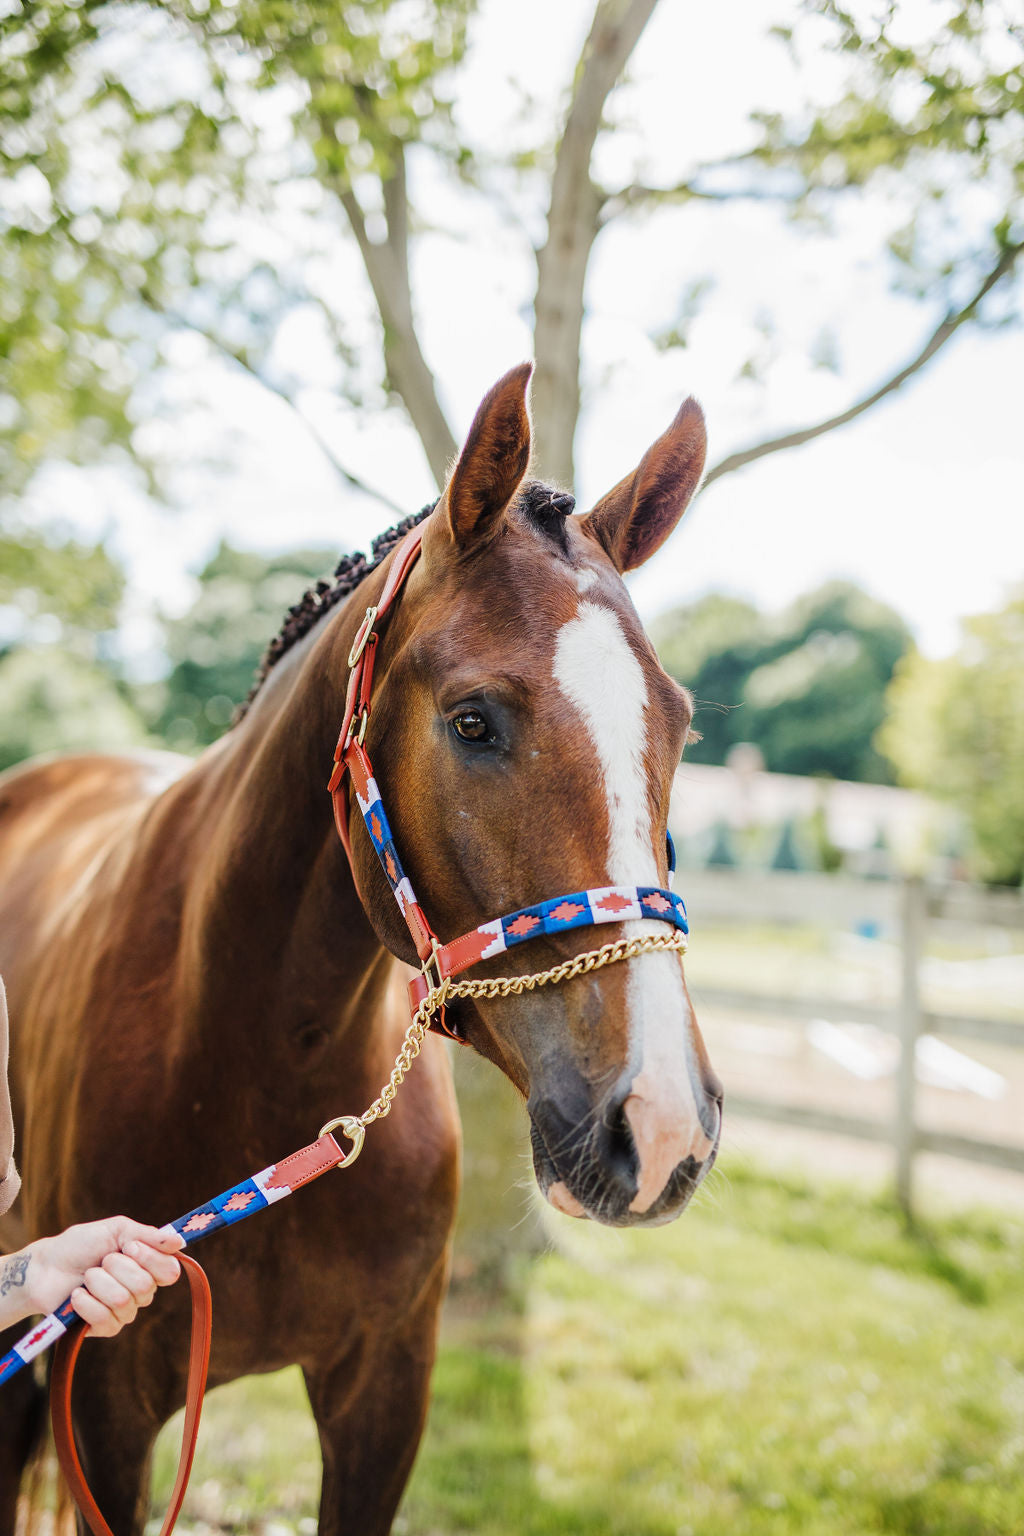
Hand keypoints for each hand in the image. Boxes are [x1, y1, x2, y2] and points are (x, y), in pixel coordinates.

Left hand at [0, 1217, 184, 1334]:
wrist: (45, 1267)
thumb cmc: (80, 1245)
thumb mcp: (116, 1230)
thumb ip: (148, 1236)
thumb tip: (179, 1241)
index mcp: (148, 1266)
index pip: (170, 1271)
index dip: (150, 1259)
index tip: (128, 1246)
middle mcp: (141, 1291)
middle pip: (145, 1286)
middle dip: (117, 1268)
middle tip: (101, 1261)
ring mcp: (124, 1311)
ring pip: (123, 1301)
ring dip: (98, 1283)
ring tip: (86, 1277)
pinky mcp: (105, 1328)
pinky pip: (106, 1318)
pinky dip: (86, 1302)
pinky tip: (77, 1296)